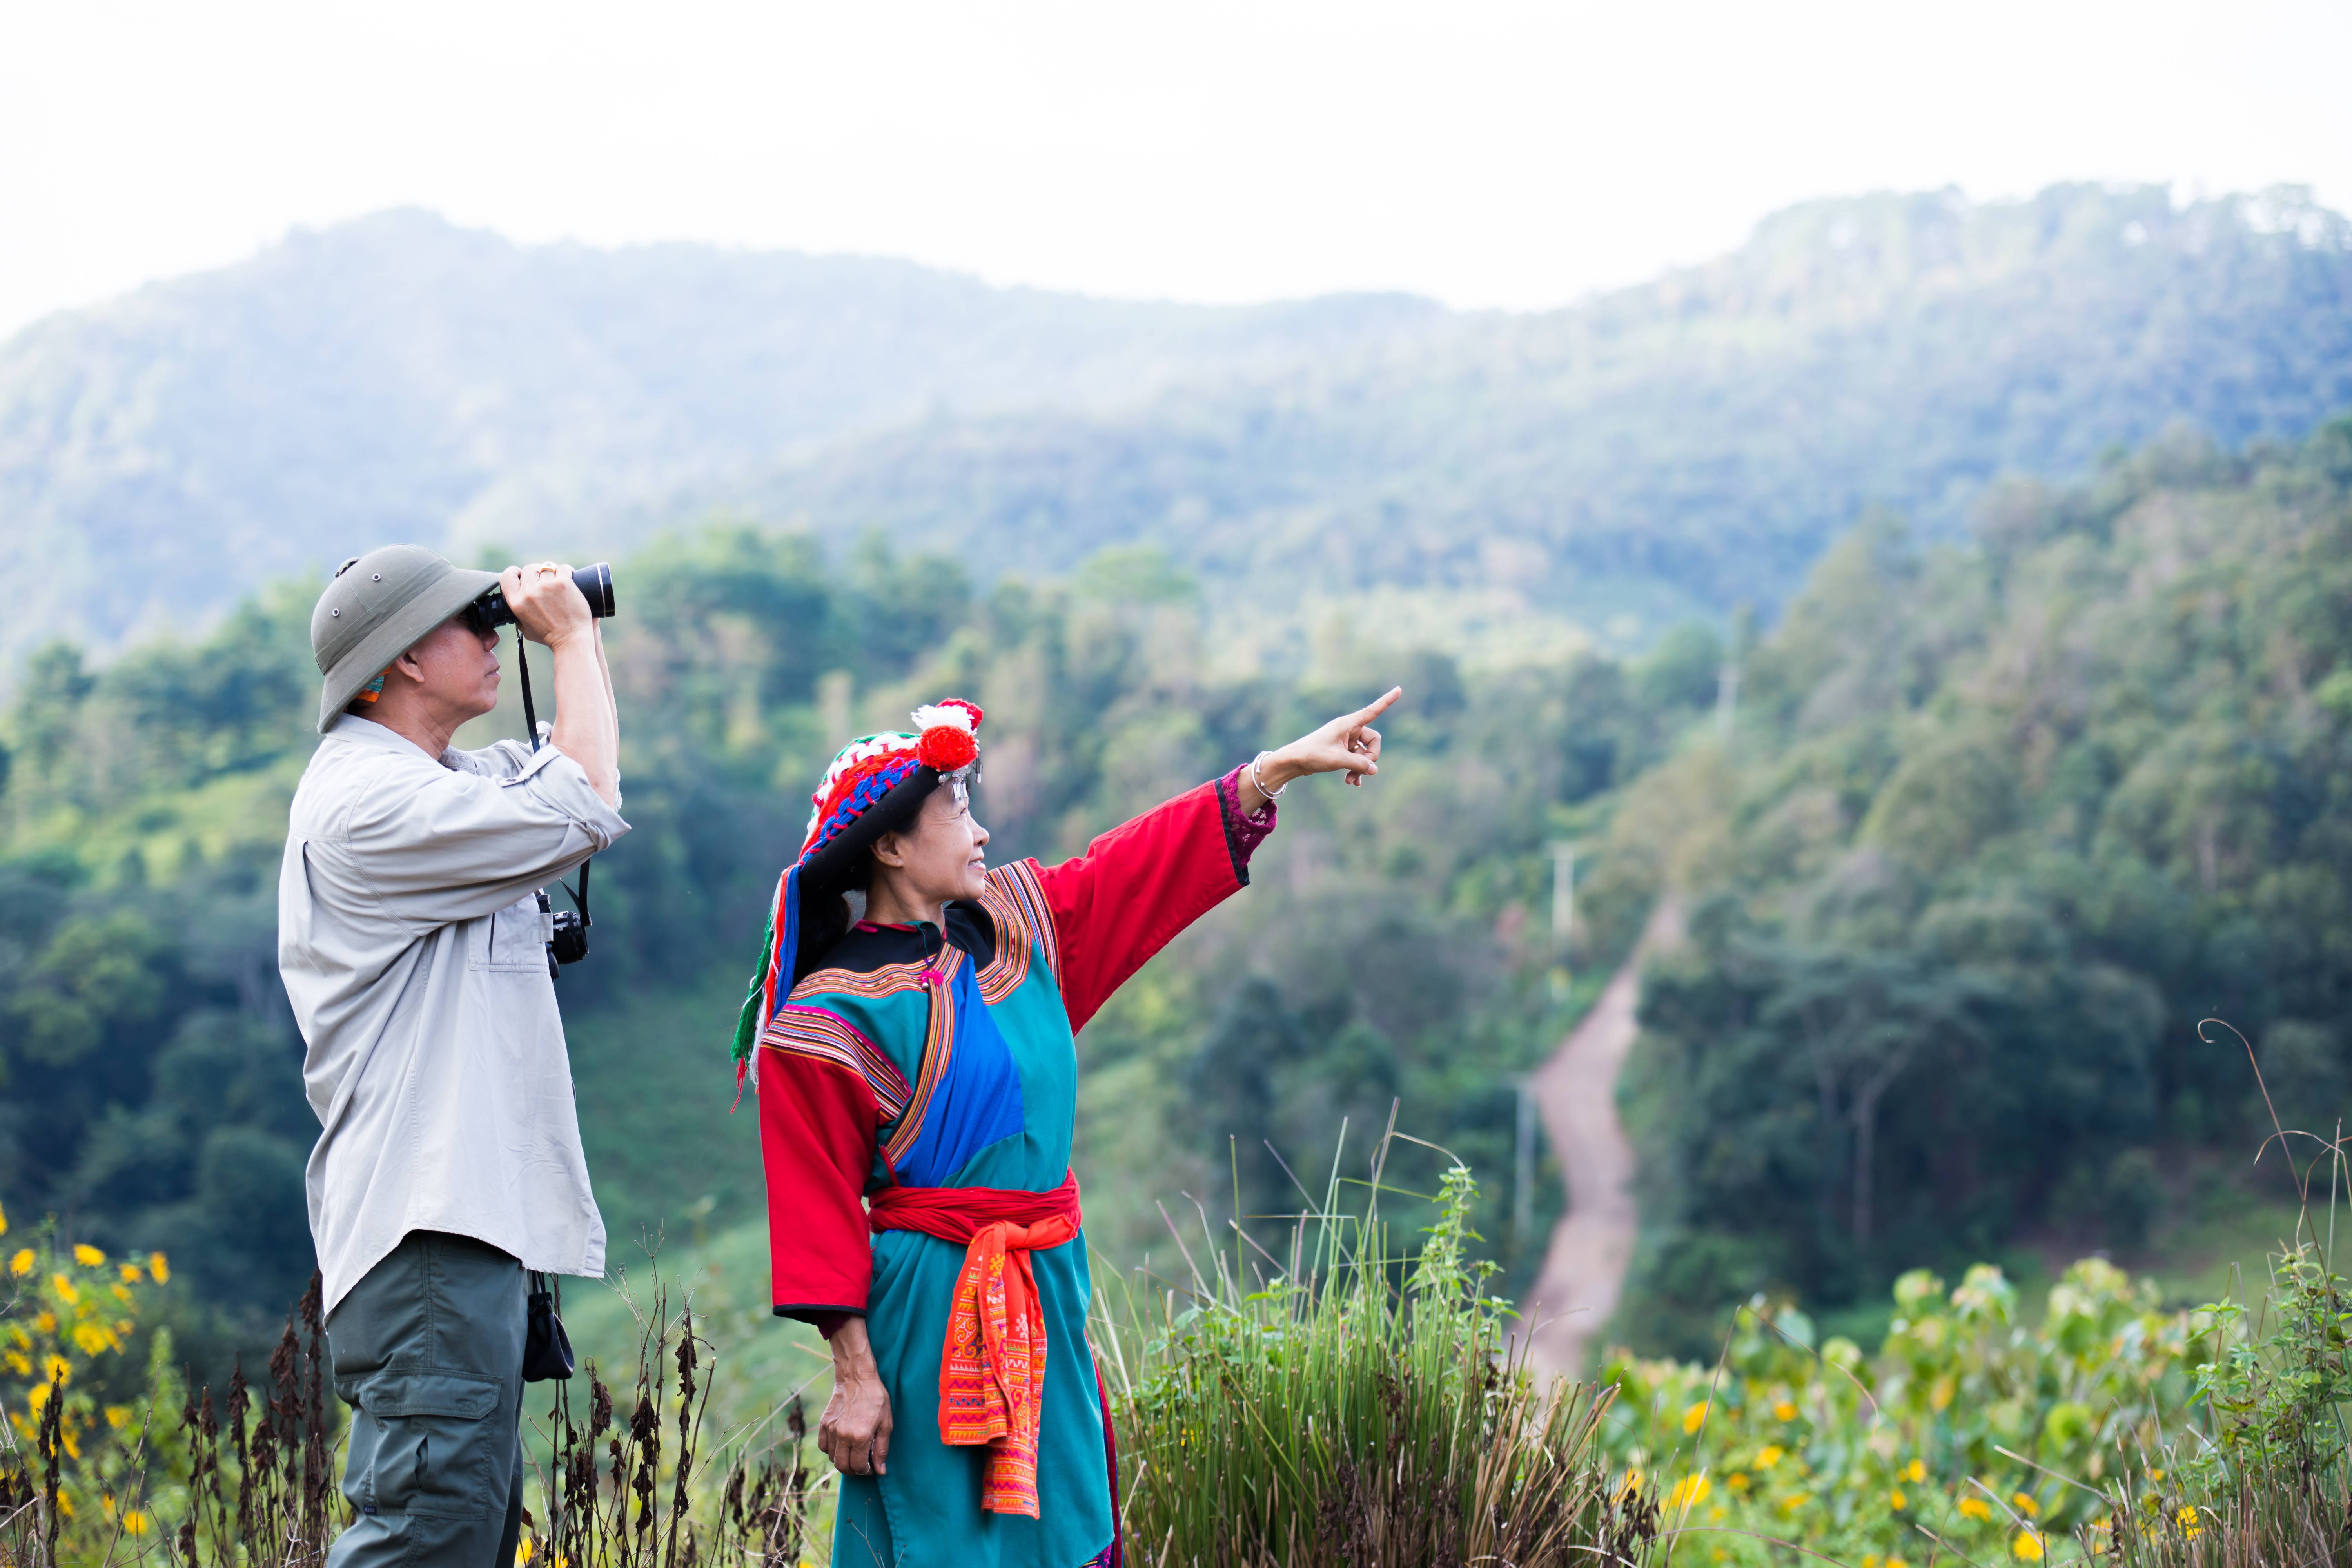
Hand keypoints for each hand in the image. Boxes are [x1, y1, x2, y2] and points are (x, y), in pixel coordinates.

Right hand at [502, 562, 591, 649]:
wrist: (571, 640)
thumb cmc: (550, 637)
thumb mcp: (526, 630)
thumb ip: (519, 619)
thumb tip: (515, 613)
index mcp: (517, 603)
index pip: (506, 577)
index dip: (514, 572)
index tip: (521, 573)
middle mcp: (529, 593)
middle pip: (529, 569)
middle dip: (537, 572)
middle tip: (545, 579)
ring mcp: (546, 586)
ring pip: (546, 567)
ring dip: (552, 572)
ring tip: (558, 579)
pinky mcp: (563, 583)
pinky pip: (563, 568)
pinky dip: (567, 570)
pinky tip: (570, 575)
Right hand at [818, 1321, 892, 1476]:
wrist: (857, 1378)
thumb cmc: (876, 1399)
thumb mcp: (886, 1423)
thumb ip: (882, 1449)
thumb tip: (880, 1470)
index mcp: (860, 1436)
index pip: (858, 1467)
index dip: (865, 1471)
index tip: (871, 1468)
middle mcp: (843, 1436)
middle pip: (843, 1466)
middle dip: (853, 1470)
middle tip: (862, 1465)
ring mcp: (831, 1430)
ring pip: (832, 1458)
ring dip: (843, 1461)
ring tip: (853, 1454)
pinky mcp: (824, 1424)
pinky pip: (823, 1446)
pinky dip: (831, 1450)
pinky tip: (841, 1445)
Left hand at [1252, 687, 1401, 802]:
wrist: (1294, 761)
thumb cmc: (1313, 755)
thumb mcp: (1338, 760)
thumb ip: (1359, 764)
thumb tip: (1375, 770)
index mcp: (1348, 724)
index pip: (1373, 711)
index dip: (1387, 701)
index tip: (1399, 689)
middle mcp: (1349, 730)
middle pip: (1373, 741)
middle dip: (1370, 758)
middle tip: (1360, 771)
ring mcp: (1346, 740)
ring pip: (1365, 753)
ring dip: (1361, 767)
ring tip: (1350, 780)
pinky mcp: (1342, 751)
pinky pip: (1357, 759)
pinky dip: (1356, 770)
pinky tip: (1353, 783)